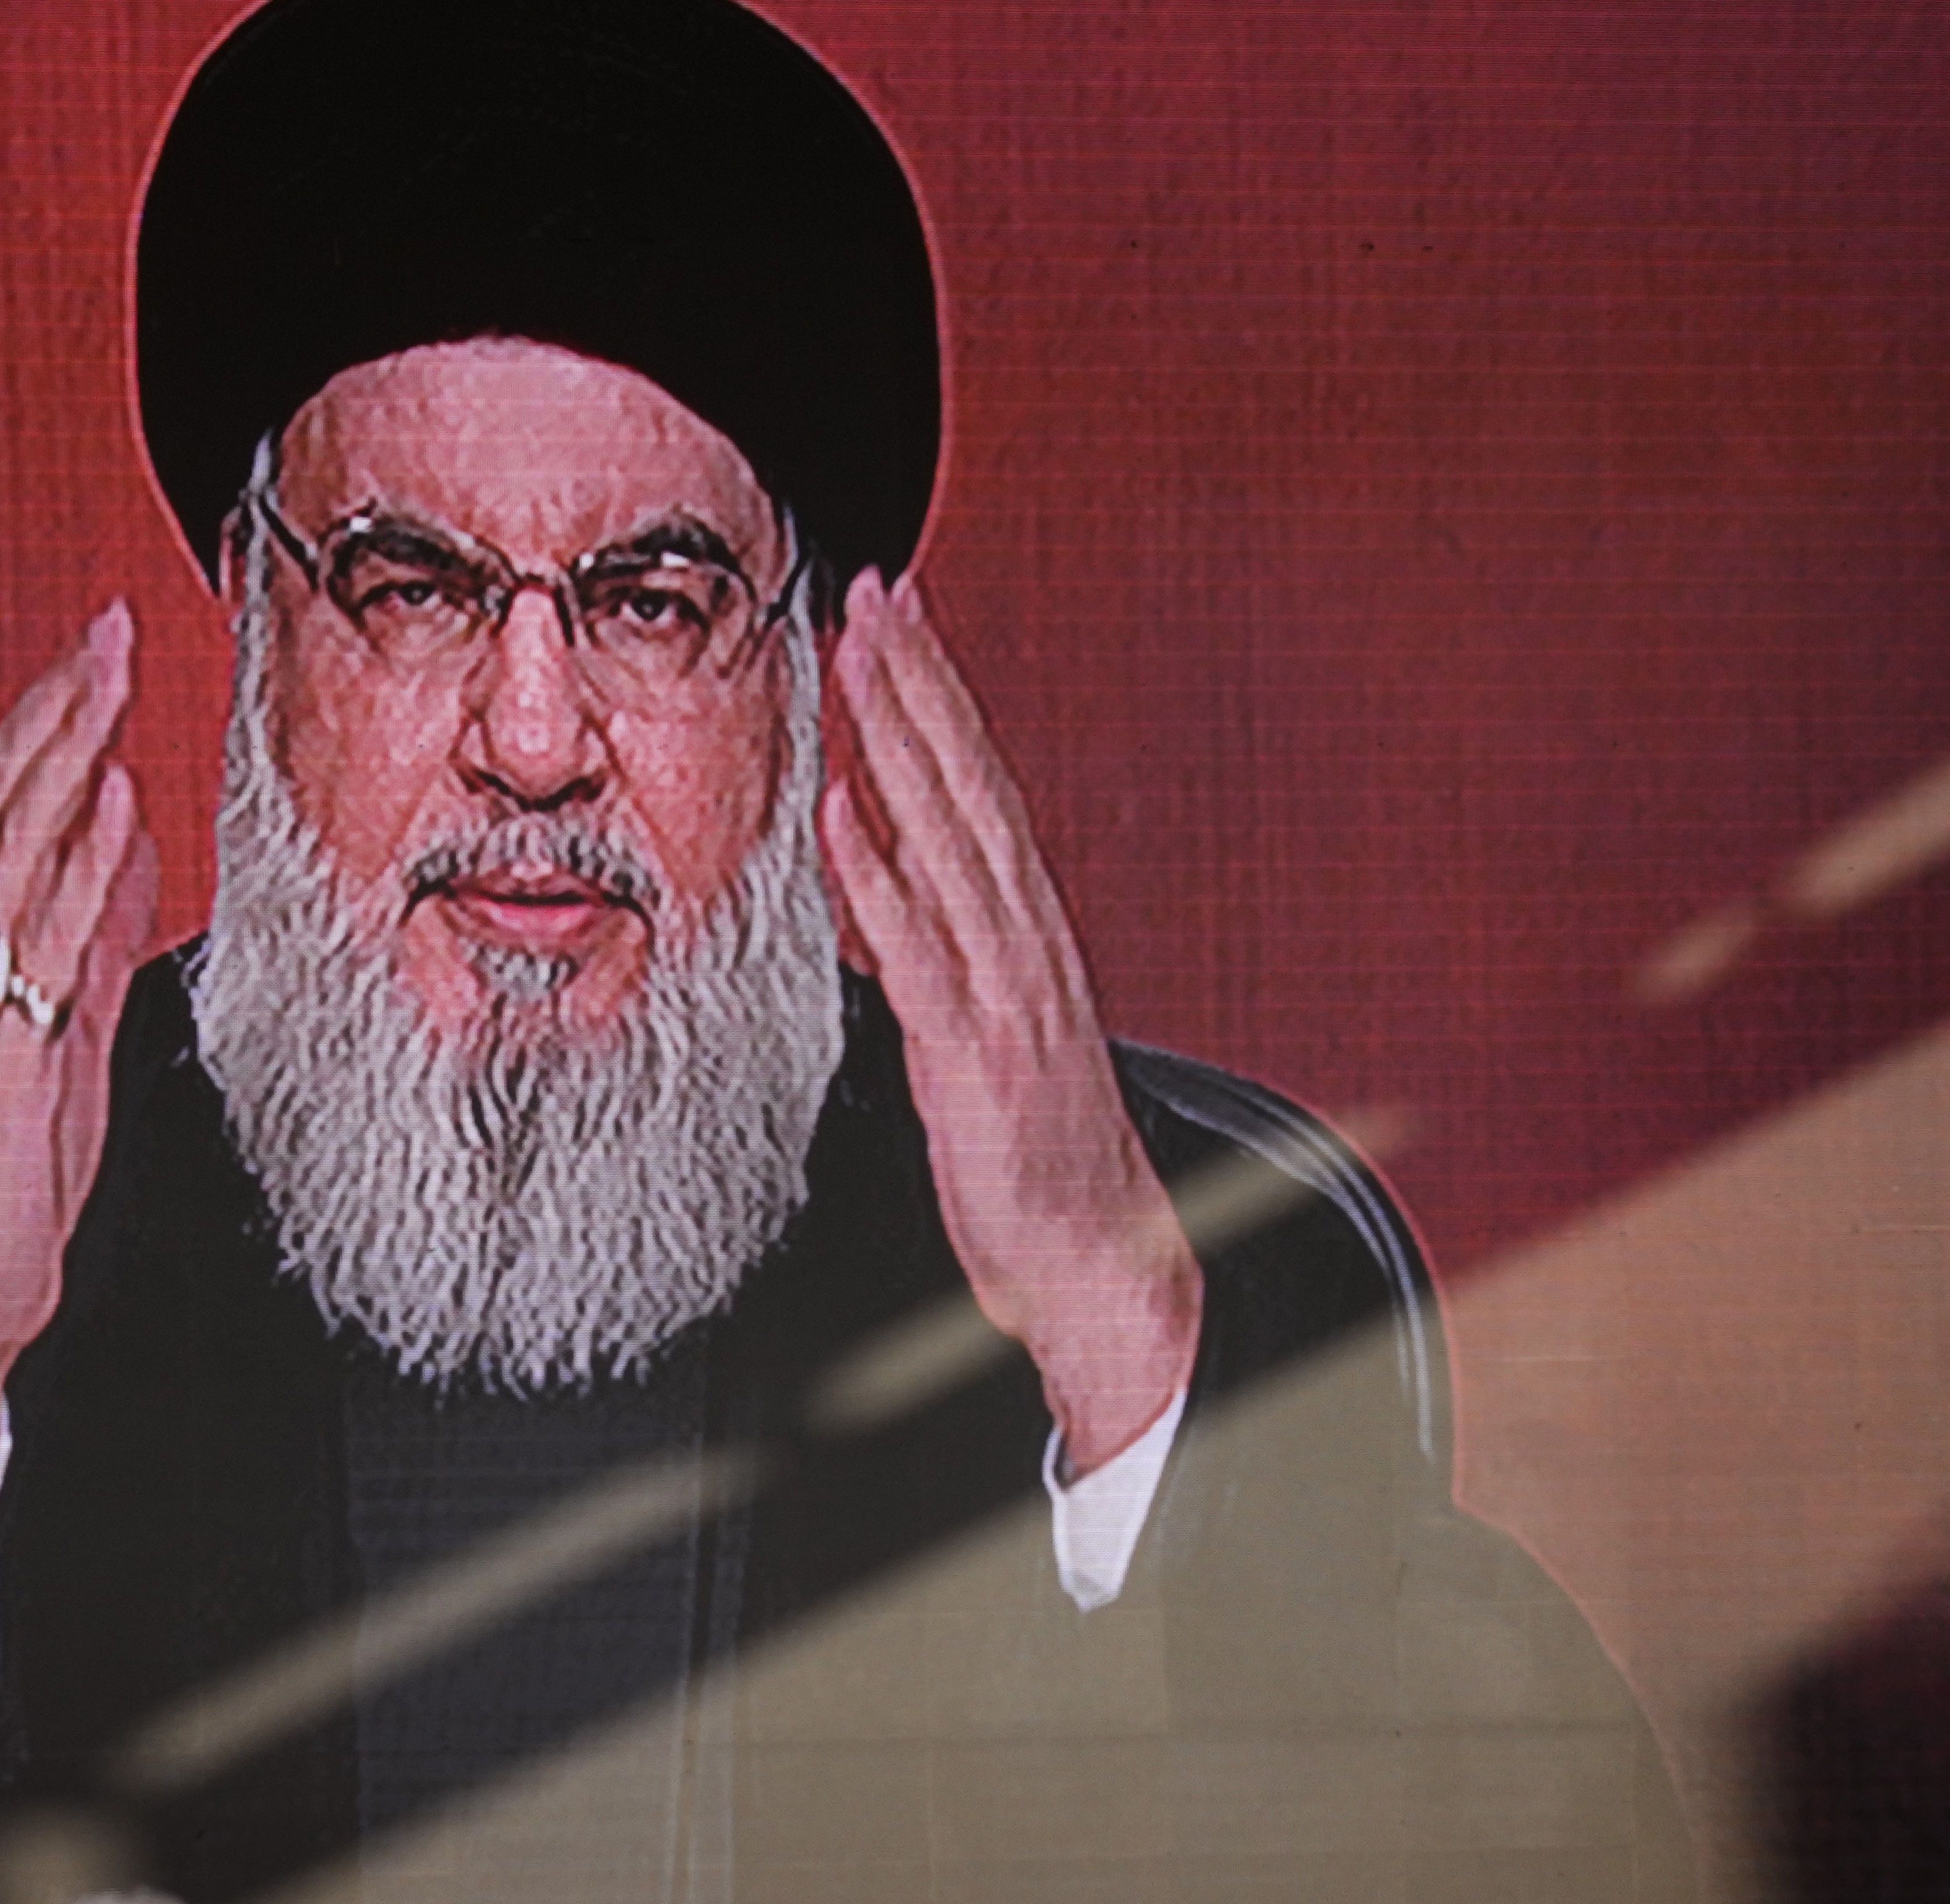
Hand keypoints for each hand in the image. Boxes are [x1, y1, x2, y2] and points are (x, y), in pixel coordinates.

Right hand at [0, 608, 160, 1436]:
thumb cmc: (4, 1169)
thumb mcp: (70, 1028)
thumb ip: (94, 934)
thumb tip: (126, 845)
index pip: (11, 809)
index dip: (53, 724)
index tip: (99, 651)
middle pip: (2, 804)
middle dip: (55, 709)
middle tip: (104, 628)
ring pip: (12, 846)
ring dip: (62, 756)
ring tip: (105, 680)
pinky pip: (36, 938)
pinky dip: (74, 863)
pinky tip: (110, 802)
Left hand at [821, 573, 1200, 1476]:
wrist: (1104, 1266)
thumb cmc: (1042, 1163)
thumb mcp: (982, 1036)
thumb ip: (935, 956)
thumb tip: (880, 888)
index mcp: (1028, 936)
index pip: (982, 790)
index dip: (941, 698)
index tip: (902, 618)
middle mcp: (1025, 944)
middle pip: (972, 786)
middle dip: (923, 682)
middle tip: (879, 591)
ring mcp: (1006, 993)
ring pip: (951, 840)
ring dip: (903, 742)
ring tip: (859, 656)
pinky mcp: (976, 1055)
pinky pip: (921, 949)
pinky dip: (882, 874)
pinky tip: (845, 809)